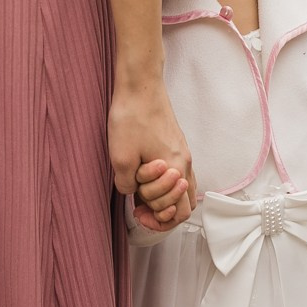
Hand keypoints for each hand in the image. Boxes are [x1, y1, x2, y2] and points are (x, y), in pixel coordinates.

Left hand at [109, 79, 194, 233]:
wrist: (140, 86)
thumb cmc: (132, 117)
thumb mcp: (121, 158)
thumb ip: (127, 185)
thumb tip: (132, 193)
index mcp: (176, 169)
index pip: (179, 212)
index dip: (159, 221)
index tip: (139, 215)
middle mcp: (185, 163)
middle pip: (186, 204)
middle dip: (162, 210)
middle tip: (139, 206)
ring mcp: (182, 153)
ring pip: (185, 189)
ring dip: (166, 197)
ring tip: (143, 194)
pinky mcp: (175, 144)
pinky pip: (180, 173)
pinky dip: (167, 183)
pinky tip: (147, 177)